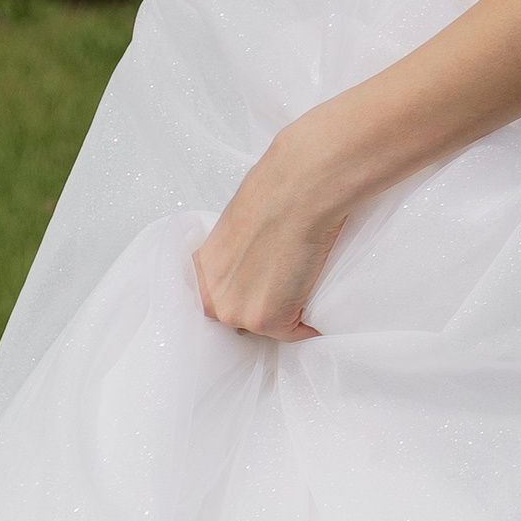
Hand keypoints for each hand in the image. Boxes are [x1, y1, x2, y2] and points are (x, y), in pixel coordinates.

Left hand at [194, 129, 345, 340]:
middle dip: (264, 307)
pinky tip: (319, 295)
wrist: (302, 187)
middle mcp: (212, 297)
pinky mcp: (269, 321)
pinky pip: (298, 334)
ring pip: (268, 327)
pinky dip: (312, 324)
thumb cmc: (278, 189)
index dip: (242, 294)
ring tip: (305, 284)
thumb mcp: (240, 223)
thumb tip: (256, 259)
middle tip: (288, 283)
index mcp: (202, 269)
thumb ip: (238, 253)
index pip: (215, 301)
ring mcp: (237, 313)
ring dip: (287, 315)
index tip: (261, 289)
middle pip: (240, 318)